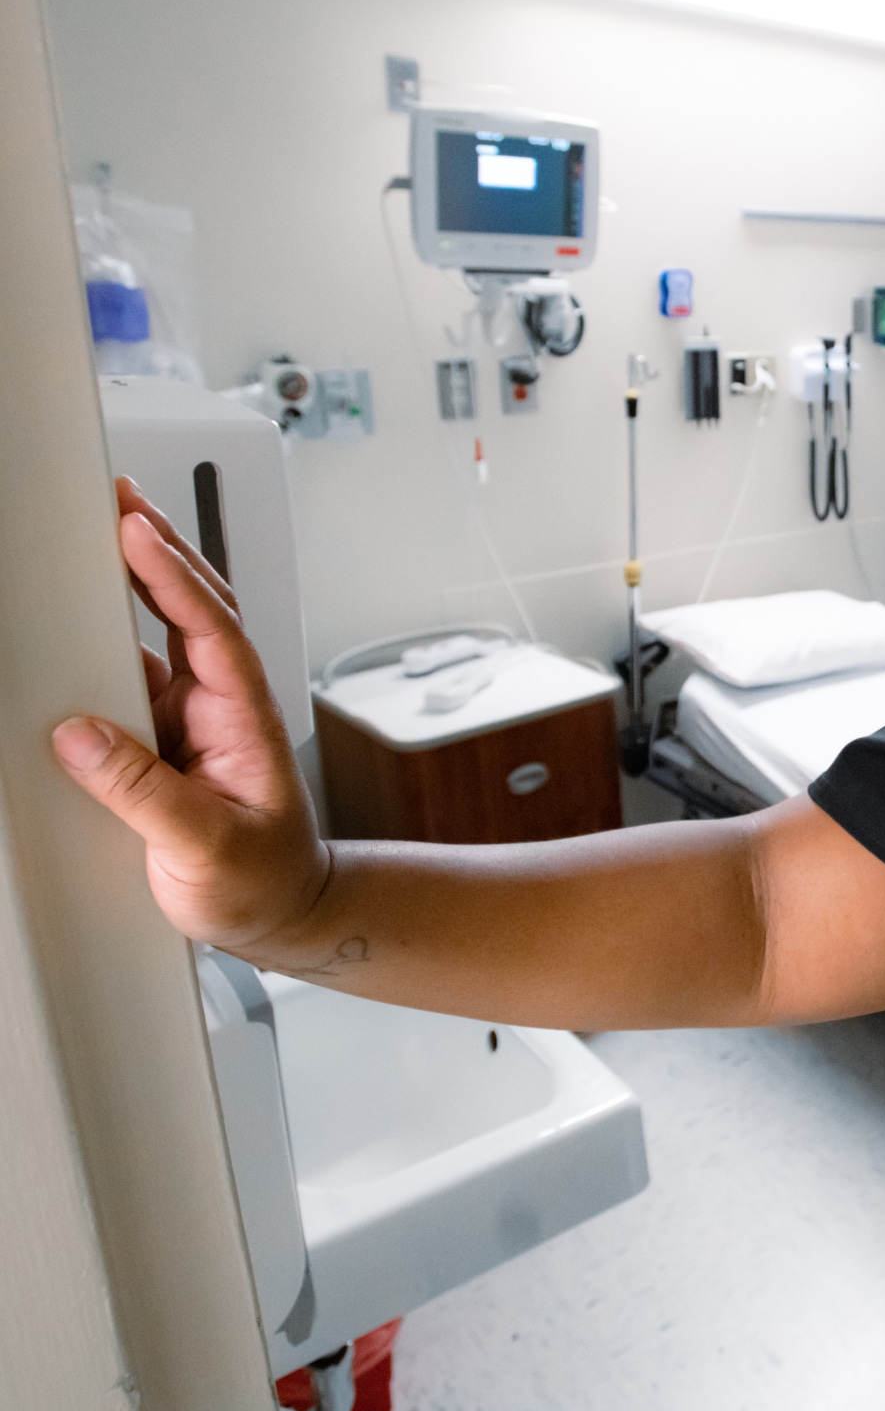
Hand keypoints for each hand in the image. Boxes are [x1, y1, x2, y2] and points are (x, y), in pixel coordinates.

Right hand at [52, 477, 327, 954]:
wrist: (282, 913)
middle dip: (158, 550)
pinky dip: (101, 644)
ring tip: (95, 534)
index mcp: (246, 719)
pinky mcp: (162, 739)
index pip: (212, 630)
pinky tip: (75, 620)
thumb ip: (144, 794)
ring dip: (131, 585)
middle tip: (118, 498)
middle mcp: (221, 707)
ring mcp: (191, 718)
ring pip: (158, 636)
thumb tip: (83, 737)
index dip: (176, 577)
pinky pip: (129, 678)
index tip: (140, 531)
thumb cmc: (263, 882)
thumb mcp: (206, 847)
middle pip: (192, 610)